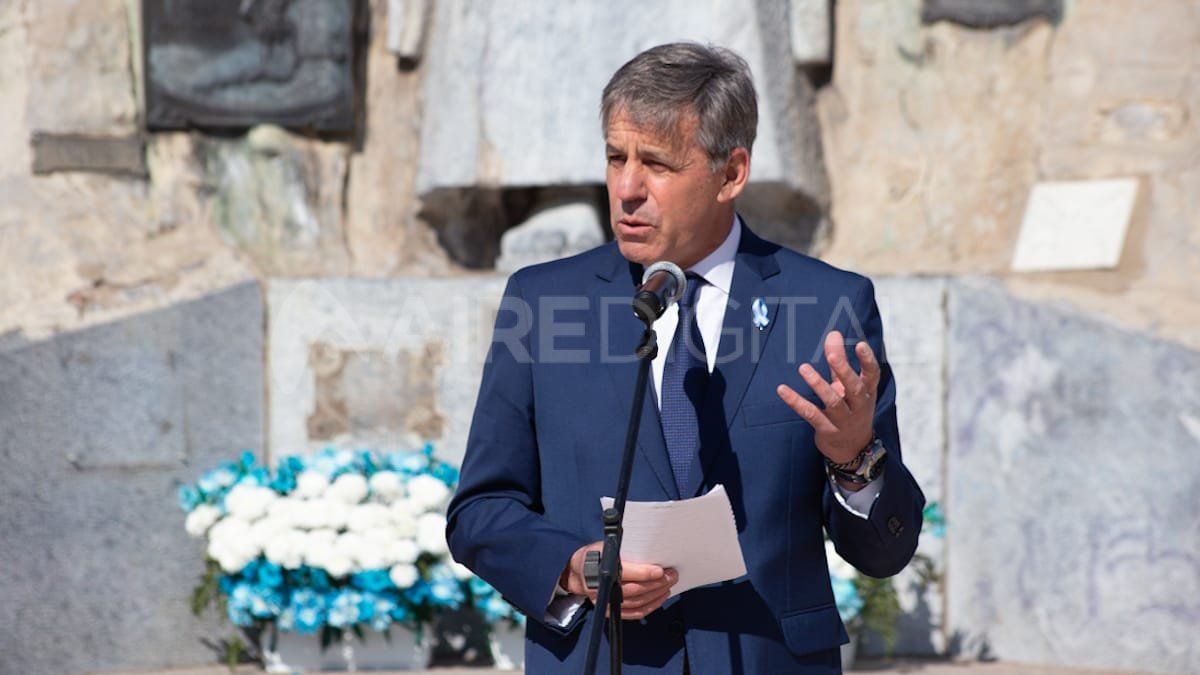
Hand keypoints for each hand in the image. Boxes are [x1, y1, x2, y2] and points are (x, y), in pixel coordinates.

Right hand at [560, 541, 677, 620]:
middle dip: (657, 583)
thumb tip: (645, 541)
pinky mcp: (611, 611)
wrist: (578, 573)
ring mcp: (607, 602)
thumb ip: (621, 546)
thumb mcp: (604, 544)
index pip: (626, 573)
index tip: (660, 570)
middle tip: (672, 575)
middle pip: (636, 590)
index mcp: (601, 569)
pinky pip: (635, 613)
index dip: (645, 573)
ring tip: (669, 584)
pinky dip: (650, 606)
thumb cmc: (594, 555)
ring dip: (657, 595)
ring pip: (638, 603)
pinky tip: (660, 597)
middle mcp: (603, 589)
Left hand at [775, 330, 879, 465]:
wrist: (852, 449)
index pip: (872, 374)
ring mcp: (843, 420)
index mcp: (866, 392)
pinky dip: (796, 402)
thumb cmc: (850, 409)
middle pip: (853, 387)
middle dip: (843, 370)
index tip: (860, 344)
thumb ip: (839, 360)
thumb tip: (834, 333)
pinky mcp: (827, 429)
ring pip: (832, 401)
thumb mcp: (848, 386)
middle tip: (831, 355)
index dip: (867, 360)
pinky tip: (782, 390)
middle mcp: (858, 405)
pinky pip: (811, 414)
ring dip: (818, 384)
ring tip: (803, 368)